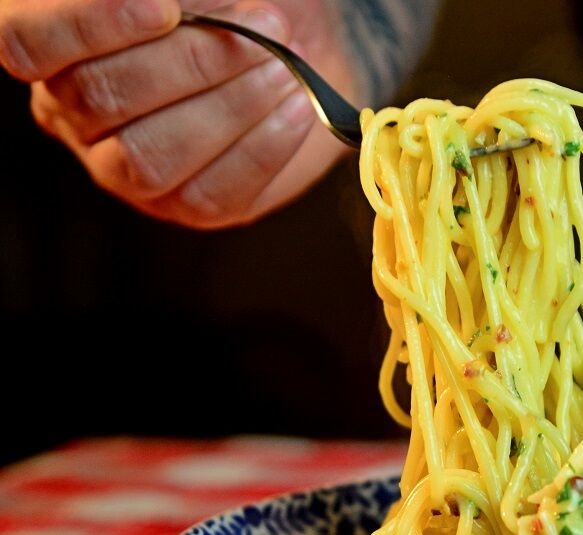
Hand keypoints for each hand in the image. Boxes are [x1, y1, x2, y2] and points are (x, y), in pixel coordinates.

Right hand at [0, 0, 350, 228]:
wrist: (295, 48)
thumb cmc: (238, 4)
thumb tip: (184, 7)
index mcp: (58, 48)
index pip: (26, 42)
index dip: (87, 24)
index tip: (163, 8)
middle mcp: (75, 113)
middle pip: (100, 97)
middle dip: (191, 61)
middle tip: (264, 24)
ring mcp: (125, 170)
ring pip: (149, 156)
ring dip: (227, 107)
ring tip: (282, 68)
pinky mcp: (187, 206)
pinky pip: (212, 192)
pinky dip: (262, 146)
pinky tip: (295, 108)